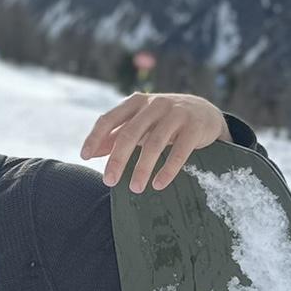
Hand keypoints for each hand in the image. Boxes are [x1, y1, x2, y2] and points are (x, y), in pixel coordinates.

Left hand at [80, 93, 227, 192]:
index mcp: (136, 102)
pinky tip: (158, 184)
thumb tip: (91, 153)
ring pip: (154, 143)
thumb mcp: (140, 123)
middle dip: (117, 159)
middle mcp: (155, 104)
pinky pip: (179, 151)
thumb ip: (116, 135)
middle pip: (130, 133)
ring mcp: (176, 114)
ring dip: (142, 168)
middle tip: (109, 181)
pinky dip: (168, 169)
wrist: (205, 113)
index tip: (84, 157)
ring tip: (135, 188)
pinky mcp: (195, 127)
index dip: (95, 137)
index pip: (109, 118)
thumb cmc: (164, 121)